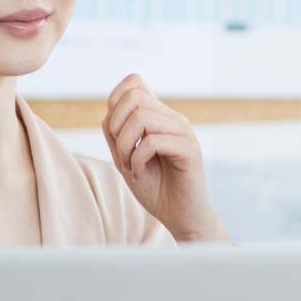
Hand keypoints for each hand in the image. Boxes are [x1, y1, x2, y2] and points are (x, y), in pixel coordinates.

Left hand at [103, 74, 228, 241]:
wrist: (181, 217)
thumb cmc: (155, 188)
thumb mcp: (125, 157)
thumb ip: (116, 132)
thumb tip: (110, 109)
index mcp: (159, 116)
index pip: (134, 82)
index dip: (114, 102)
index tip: (115, 135)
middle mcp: (173, 119)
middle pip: (133, 97)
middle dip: (117, 127)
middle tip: (122, 155)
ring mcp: (184, 132)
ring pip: (141, 117)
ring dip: (125, 146)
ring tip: (129, 167)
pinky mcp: (191, 149)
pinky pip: (152, 142)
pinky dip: (137, 161)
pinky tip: (140, 175)